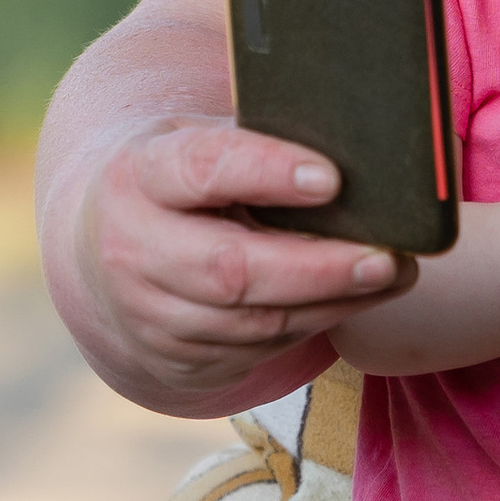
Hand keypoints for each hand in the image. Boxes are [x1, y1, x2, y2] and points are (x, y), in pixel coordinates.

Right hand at [64, 121, 419, 413]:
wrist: (108, 247)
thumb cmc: (181, 180)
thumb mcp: (196, 141)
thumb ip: (255, 143)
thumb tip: (357, 145)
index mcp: (140, 174)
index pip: (201, 170)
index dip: (266, 172)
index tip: (331, 179)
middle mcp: (133, 249)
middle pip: (231, 269)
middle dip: (318, 267)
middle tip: (386, 257)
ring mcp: (149, 314)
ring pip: (252, 321)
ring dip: (331, 302)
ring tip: (391, 275)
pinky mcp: (175, 358)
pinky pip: (256, 350)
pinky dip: (312, 324)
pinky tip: (352, 299)